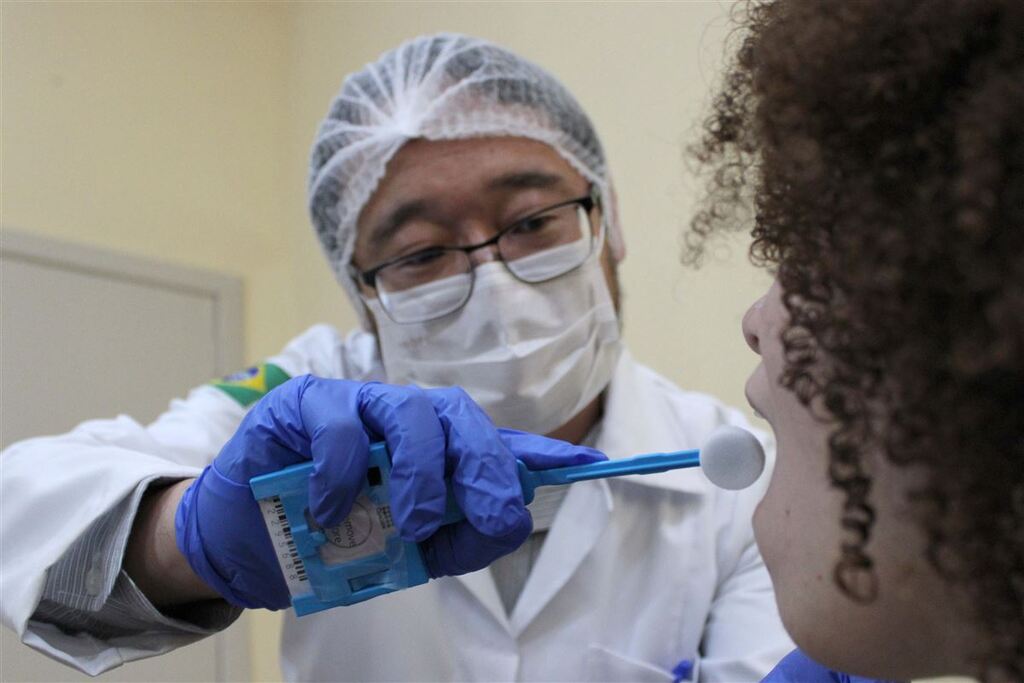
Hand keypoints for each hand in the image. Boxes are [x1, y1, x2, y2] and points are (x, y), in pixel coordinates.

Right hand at [174, 376, 604, 609]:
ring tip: (413, 522)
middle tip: (494, 513)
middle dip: (487, 466)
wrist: (245, 546)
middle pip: (460, 417)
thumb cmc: (329, 542)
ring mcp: (354, 404)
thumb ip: (456, 536)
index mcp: (429, 451)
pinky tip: (335, 511)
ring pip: (411, 414)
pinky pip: (342, 427)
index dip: (538, 450)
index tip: (589, 464)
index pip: (489, 441)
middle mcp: (400, 418)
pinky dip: (347, 474)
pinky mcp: (305, 404)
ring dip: (424, 472)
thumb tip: (511, 519)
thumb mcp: (405, 553)